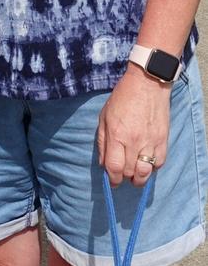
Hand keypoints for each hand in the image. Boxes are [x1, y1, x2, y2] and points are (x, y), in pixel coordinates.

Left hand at [97, 63, 170, 186]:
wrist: (147, 84)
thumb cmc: (122, 98)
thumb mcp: (104, 116)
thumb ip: (102, 141)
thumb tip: (104, 164)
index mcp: (117, 134)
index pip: (114, 167)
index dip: (112, 179)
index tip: (111, 181)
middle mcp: (134, 141)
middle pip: (129, 172)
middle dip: (123, 178)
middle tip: (121, 175)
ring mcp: (150, 142)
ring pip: (145, 172)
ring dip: (139, 178)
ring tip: (135, 176)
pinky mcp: (163, 140)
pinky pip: (159, 163)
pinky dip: (153, 168)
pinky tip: (147, 163)